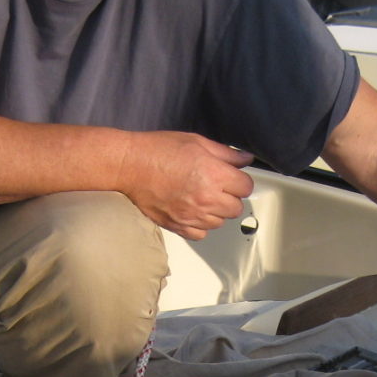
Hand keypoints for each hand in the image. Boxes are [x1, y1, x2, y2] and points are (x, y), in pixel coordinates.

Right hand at [118, 132, 253, 239]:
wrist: (130, 166)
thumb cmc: (158, 151)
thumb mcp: (196, 142)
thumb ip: (225, 153)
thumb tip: (245, 159)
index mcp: (214, 174)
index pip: (246, 187)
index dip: (240, 181)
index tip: (233, 178)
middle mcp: (206, 198)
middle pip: (236, 208)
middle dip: (230, 197)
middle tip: (217, 186)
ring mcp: (192, 215)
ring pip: (220, 222)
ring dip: (216, 212)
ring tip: (202, 198)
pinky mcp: (178, 226)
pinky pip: (201, 234)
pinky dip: (200, 225)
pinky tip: (193, 211)